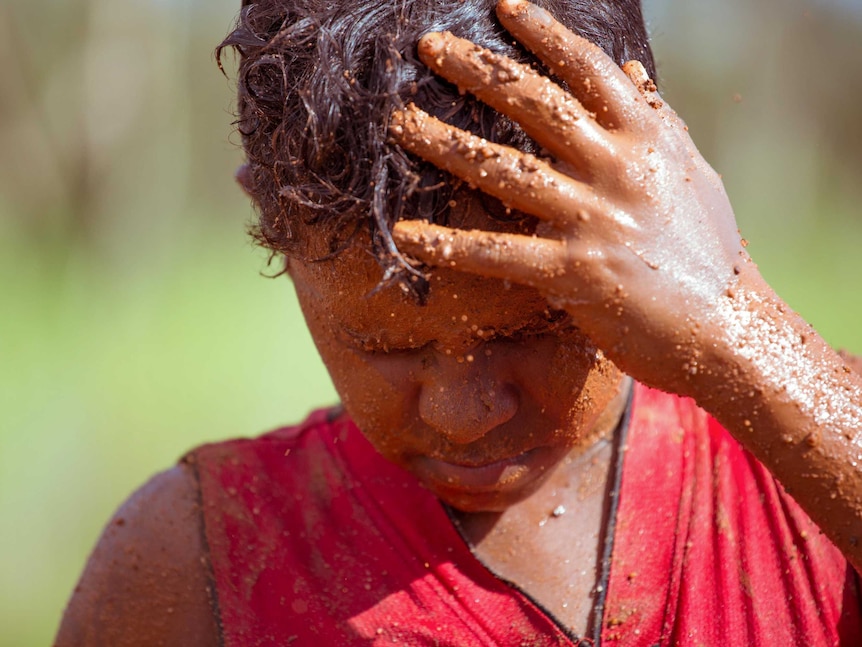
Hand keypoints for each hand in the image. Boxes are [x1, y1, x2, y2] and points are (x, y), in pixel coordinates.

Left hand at [389, 0, 748, 394]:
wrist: (728, 328)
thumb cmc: (709, 251)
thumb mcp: (691, 173)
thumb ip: (657, 122)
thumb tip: (631, 73)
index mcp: (648, 139)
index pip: (588, 70)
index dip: (544, 33)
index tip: (503, 6)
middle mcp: (619, 168)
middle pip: (535, 104)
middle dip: (477, 69)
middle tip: (428, 45)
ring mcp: (595, 219)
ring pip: (504, 170)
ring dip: (445, 144)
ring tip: (398, 123)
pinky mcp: (574, 273)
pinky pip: (498, 252)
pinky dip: (448, 245)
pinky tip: (405, 234)